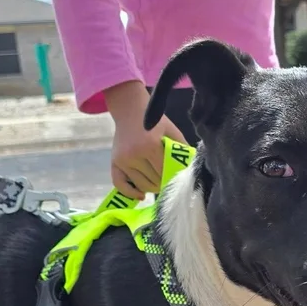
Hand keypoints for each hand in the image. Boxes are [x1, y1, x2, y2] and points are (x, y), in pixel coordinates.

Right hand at [104, 80, 186, 197]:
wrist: (130, 110)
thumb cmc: (155, 122)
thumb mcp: (172, 132)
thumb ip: (182, 150)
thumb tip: (191, 169)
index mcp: (150, 146)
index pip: (165, 173)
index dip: (173, 178)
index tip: (178, 179)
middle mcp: (134, 154)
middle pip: (154, 182)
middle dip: (164, 183)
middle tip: (169, 180)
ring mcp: (123, 160)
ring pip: (141, 186)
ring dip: (152, 188)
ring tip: (158, 183)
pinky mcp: (114, 163)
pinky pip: (120, 185)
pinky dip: (130, 193)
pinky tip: (141, 195)